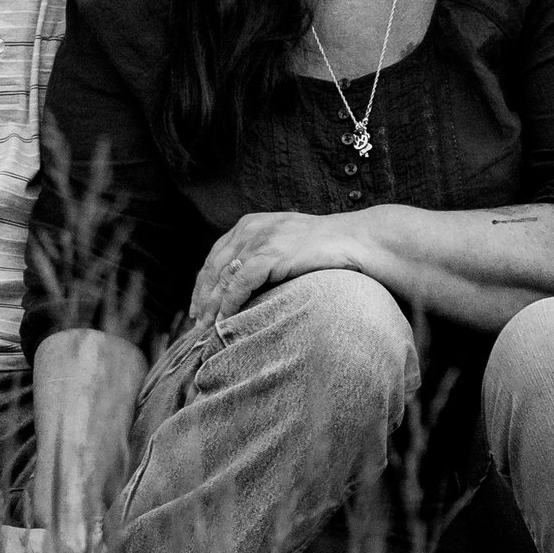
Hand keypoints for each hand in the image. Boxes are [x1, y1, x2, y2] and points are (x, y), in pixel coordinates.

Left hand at [186, 209, 381, 329]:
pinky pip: (239, 284)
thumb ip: (264, 257)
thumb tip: (247, 285)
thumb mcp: (286, 245)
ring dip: (212, 305)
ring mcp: (259, 239)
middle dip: (202, 297)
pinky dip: (228, 304)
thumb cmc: (327, 248)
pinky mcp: (270, 254)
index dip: (203, 283)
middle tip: (196, 323)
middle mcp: (250, 228)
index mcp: (250, 224)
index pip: (215, 256)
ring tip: (206, 328)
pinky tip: (224, 320)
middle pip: (213, 267)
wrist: (357, 239)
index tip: (198, 306)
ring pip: (223, 277)